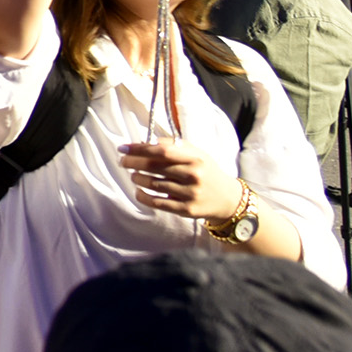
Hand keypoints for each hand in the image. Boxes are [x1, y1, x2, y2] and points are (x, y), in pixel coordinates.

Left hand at [119, 139, 243, 223]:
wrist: (228, 199)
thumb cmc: (206, 172)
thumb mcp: (197, 154)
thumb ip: (174, 146)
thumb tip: (146, 142)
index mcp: (195, 158)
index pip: (162, 151)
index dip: (139, 149)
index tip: (123, 148)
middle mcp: (193, 175)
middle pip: (155, 167)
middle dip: (133, 163)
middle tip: (123, 161)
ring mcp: (190, 193)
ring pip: (154, 184)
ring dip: (137, 179)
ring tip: (133, 175)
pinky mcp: (186, 209)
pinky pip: (158, 202)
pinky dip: (143, 196)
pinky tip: (138, 191)